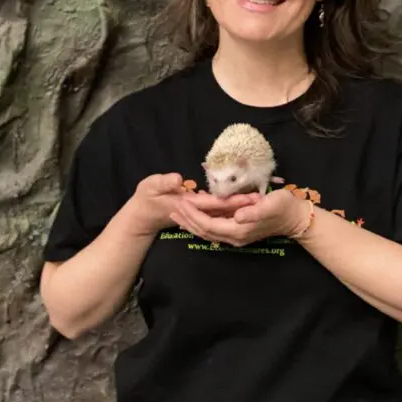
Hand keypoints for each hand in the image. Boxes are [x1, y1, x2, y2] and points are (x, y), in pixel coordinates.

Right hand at [124, 175, 258, 237]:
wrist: (140, 217)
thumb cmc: (144, 198)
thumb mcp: (149, 186)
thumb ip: (162, 183)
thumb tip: (176, 180)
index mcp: (186, 206)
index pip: (214, 205)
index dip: (232, 201)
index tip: (249, 195)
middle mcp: (196, 216)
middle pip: (223, 213)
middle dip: (242, 207)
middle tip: (261, 198)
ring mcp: (198, 221)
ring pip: (223, 218)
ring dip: (239, 211)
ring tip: (258, 201)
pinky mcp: (200, 220)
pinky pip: (219, 219)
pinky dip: (230, 214)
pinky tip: (243, 208)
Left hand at [169, 189, 309, 246]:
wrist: (294, 218)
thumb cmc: (283, 207)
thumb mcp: (271, 205)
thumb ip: (254, 211)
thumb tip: (237, 216)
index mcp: (239, 230)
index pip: (208, 224)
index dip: (193, 215)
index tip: (181, 203)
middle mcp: (234, 237)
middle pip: (203, 231)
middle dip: (187, 220)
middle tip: (171, 207)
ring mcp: (235, 236)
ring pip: (206, 232)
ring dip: (191, 223)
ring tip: (176, 213)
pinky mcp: (237, 232)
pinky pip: (213, 230)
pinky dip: (201, 223)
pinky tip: (193, 217)